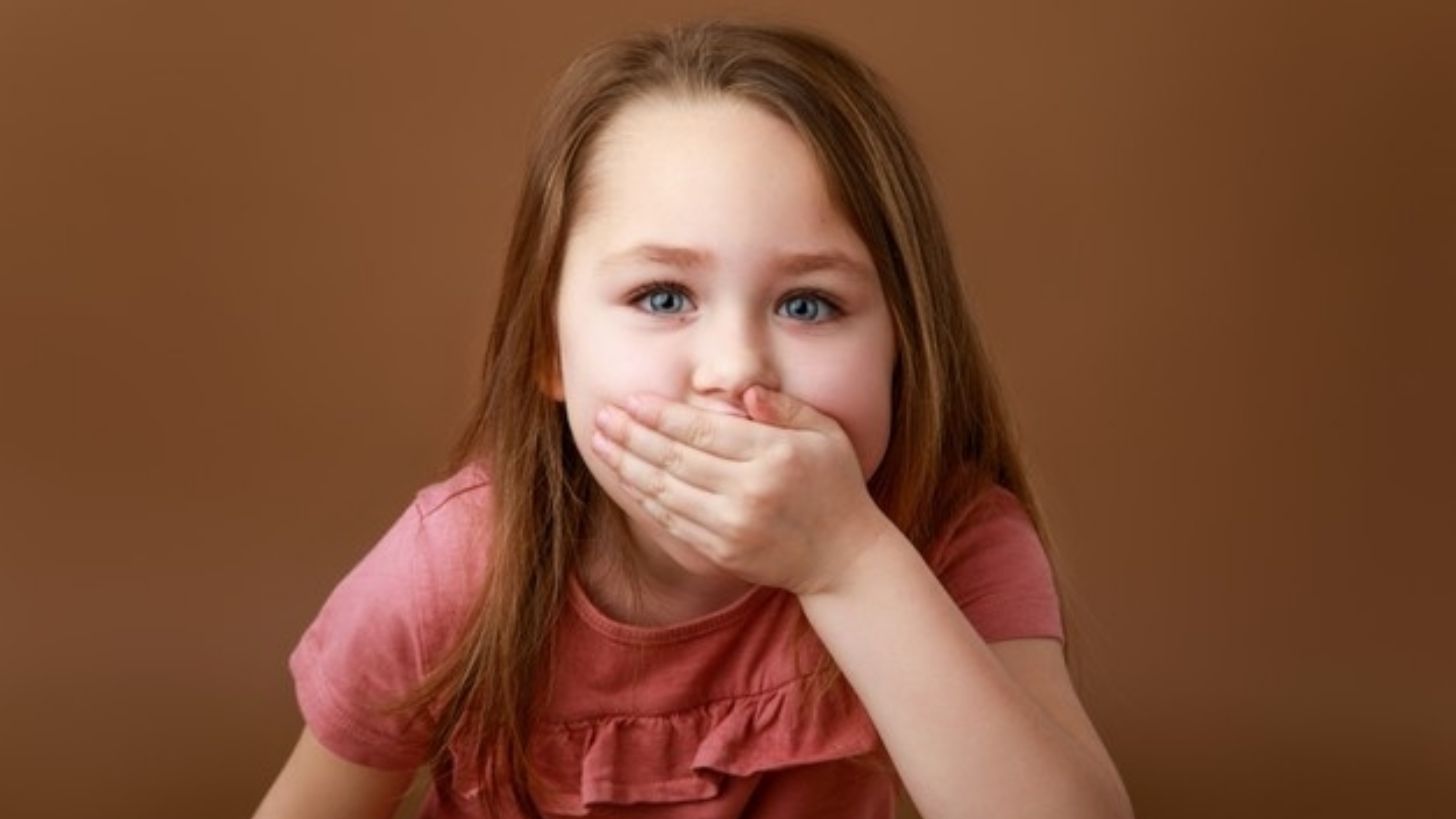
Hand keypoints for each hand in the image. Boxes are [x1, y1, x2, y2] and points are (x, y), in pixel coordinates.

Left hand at [590, 385, 890, 595]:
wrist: (844, 558)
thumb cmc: (836, 486)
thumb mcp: (827, 434)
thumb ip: (785, 408)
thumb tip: (744, 392)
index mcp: (774, 456)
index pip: (703, 431)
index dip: (661, 415)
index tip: (631, 400)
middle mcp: (749, 493)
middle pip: (675, 459)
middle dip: (632, 435)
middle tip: (603, 416)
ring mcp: (732, 527)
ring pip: (664, 492)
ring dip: (627, 466)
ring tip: (601, 443)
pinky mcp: (721, 552)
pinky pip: (671, 521)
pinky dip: (644, 499)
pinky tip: (626, 478)